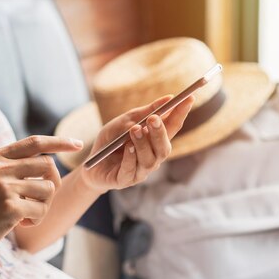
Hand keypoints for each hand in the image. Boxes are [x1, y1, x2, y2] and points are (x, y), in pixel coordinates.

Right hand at [0, 136, 82, 258]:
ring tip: (25, 213)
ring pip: (48, 189)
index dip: (59, 142)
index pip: (35, 142)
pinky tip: (19, 224)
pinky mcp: (10, 207)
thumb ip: (13, 166)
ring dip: (43, 205)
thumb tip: (50, 162)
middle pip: (48, 166)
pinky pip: (41, 210)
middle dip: (52, 184)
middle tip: (39, 200)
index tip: (78, 144)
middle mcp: (0, 168)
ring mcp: (4, 187)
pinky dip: (36, 219)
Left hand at [79, 95, 194, 192]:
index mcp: (154, 142)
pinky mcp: (125, 180)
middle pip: (164, 147)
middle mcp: (152, 157)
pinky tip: (127, 147)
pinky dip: (130, 157)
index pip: (172, 128)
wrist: (90, 164)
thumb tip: (167, 99)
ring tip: (135, 130)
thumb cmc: (110, 142)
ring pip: (150, 160)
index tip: (189, 99)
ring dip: (143, 144)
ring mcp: (140, 171)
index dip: (181, 114)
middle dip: (160, 132)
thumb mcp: (123, 122)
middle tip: (153, 118)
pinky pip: (131, 170)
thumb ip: (143, 112)